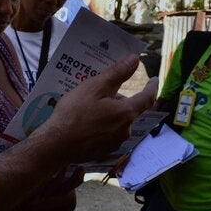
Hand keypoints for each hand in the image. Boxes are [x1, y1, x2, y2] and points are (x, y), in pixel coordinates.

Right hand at [42, 56, 157, 163]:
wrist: (55, 145)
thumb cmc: (74, 112)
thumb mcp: (95, 87)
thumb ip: (117, 73)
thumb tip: (135, 59)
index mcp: (126, 113)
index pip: (147, 97)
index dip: (152, 86)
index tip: (155, 79)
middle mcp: (125, 130)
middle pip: (128, 109)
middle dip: (119, 99)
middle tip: (101, 91)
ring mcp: (115, 143)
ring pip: (117, 122)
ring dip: (110, 113)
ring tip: (89, 107)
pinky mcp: (104, 151)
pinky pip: (108, 133)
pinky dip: (102, 126)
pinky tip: (86, 123)